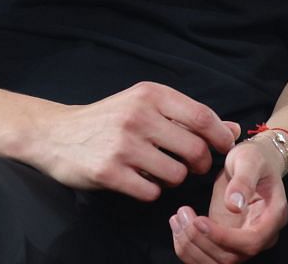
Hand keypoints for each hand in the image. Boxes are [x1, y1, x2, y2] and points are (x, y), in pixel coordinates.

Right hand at [23, 82, 240, 200]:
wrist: (54, 133)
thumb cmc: (107, 120)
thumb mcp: (143, 106)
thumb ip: (187, 116)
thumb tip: (233, 130)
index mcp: (147, 95)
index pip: (202, 117)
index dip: (220, 137)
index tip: (222, 148)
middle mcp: (136, 116)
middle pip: (195, 150)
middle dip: (199, 164)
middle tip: (189, 165)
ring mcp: (122, 145)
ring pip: (177, 174)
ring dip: (174, 179)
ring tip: (158, 171)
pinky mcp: (109, 172)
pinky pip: (152, 192)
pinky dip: (151, 190)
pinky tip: (138, 180)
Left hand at [170, 135, 287, 262]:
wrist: (253, 161)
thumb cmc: (254, 158)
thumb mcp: (249, 161)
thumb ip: (243, 181)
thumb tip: (234, 205)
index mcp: (273, 218)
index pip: (251, 242)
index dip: (223, 238)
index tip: (198, 220)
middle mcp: (260, 235)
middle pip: (231, 257)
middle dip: (201, 241)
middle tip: (182, 213)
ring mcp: (242, 239)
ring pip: (217, 262)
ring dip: (191, 246)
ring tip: (176, 217)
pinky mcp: (225, 238)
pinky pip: (207, 255)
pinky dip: (188, 247)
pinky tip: (177, 224)